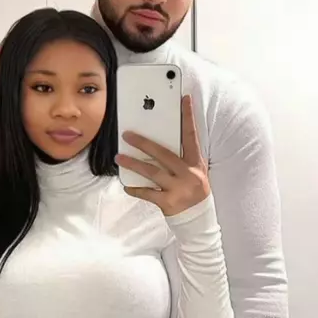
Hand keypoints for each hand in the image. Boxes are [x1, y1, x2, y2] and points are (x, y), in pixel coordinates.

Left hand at [115, 95, 209, 215]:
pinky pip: (148, 193)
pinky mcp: (169, 202)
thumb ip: (181, 157)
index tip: (184, 99)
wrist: (198, 218)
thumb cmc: (192, 190)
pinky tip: (126, 185)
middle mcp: (188, 174)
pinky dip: (136, 189)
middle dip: (144, 143)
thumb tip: (158, 141)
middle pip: (163, 154)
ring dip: (133, 164)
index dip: (188, 117)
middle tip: (127, 135)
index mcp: (196, 163)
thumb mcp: (194, 172)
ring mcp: (178, 188)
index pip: (192, 135)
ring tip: (118, 158)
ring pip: (152, 172)